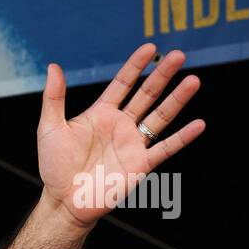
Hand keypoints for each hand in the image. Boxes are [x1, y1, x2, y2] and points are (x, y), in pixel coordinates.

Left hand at [38, 43, 205, 227]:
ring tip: (193, 81)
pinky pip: (165, 148)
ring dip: (177, 100)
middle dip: (162, 75)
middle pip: (146, 95)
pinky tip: (198, 124)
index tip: (150, 47)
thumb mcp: (49, 128)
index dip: (136, 66)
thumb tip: (53, 66)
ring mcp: (133, 144)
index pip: (123, 84)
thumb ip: (54, 98)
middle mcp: (121, 125)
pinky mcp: (140, 164)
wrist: (64, 201)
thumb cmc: (54, 166)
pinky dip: (182, 138)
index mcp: (101, 114)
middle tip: (178, 55)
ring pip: (160, 117)